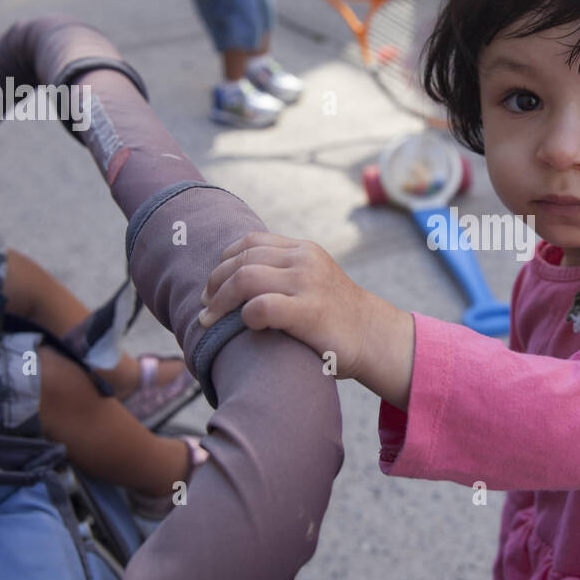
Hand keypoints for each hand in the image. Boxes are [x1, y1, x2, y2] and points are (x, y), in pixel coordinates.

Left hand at [200, 231, 376, 380]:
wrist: (374, 337)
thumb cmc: (336, 317)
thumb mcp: (313, 281)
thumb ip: (284, 274)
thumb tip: (236, 283)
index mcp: (303, 250)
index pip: (251, 242)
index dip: (224, 261)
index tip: (213, 285)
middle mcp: (304, 260)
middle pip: (242, 260)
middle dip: (215, 283)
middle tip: (205, 306)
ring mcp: (308, 284)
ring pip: (245, 278)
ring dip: (220, 300)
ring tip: (210, 319)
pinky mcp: (309, 311)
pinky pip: (262, 306)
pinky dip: (245, 315)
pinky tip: (245, 326)